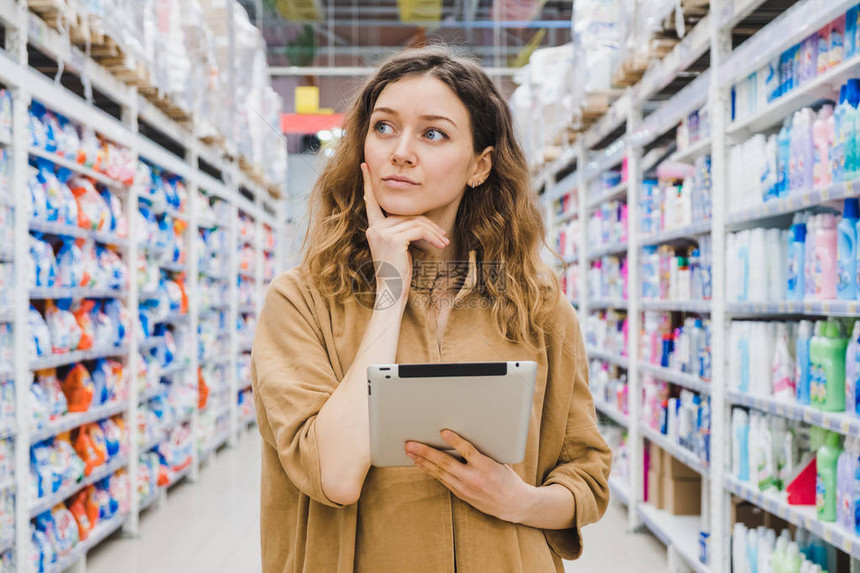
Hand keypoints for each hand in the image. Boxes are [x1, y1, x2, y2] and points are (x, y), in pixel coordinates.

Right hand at [362, 163, 448, 298]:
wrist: (393, 292)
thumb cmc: (397, 272)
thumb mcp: (397, 247)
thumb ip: (400, 230)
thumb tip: (417, 221)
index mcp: (373, 228)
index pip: (370, 201)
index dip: (367, 184)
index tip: (364, 166)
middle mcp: (374, 228)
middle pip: (406, 214)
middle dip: (427, 223)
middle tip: (442, 235)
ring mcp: (382, 233)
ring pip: (415, 222)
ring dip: (433, 232)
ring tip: (443, 242)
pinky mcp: (393, 240)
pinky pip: (418, 230)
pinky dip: (432, 236)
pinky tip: (440, 245)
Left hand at [405, 430, 533, 523]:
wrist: (513, 504)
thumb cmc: (507, 478)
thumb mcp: (499, 461)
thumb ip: (481, 452)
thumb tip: (461, 437)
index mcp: (486, 467)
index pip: (467, 451)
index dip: (454, 440)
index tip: (443, 431)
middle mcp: (473, 479)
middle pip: (445, 463)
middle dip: (425, 452)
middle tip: (411, 444)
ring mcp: (465, 488)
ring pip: (439, 472)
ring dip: (422, 461)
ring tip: (410, 452)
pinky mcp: (461, 494)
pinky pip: (442, 480)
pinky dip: (430, 471)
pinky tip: (420, 464)